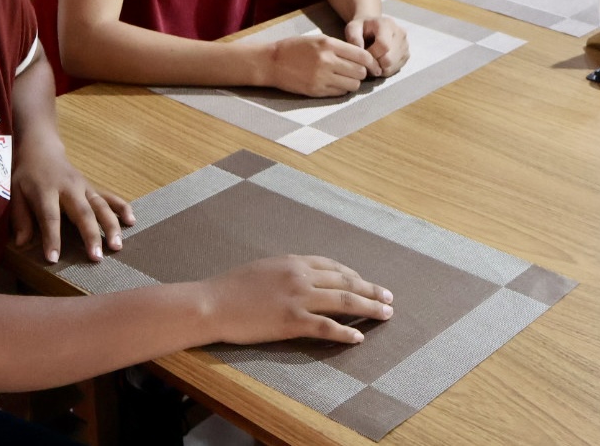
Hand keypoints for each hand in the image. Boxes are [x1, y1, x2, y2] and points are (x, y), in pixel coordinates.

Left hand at [10, 140, 134, 262]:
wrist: (42, 151)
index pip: (50, 217)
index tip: (54, 259)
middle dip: (91, 235)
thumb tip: (21, 243)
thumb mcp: (14, 193)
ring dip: (111, 226)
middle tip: (97, 257)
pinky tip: (131, 221)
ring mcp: (84, 187)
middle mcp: (69, 188)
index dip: (52, 238)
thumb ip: (20, 218)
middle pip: (83, 213)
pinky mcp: (93, 187)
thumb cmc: (26, 176)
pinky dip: (122, 207)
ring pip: (101, 206)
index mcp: (46, 190)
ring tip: (117, 246)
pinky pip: (110, 197)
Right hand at [206, 255, 392, 345]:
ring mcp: (298, 298)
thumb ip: (286, 272)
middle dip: (370, 289)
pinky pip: (326, 326)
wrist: (210, 303)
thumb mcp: (263, 269)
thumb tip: (302, 278)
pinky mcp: (291, 321)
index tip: (366, 283)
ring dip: (369, 308)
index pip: (333, 266)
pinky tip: (358, 337)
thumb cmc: (229, 288)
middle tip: (389, 297)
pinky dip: (345, 332)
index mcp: (293, 261)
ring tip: (386, 314)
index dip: (354, 275)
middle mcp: (300, 276)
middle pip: (345, 281)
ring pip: (343, 301)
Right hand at [265, 35, 379, 96]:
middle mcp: (327, 61)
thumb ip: (339, 47)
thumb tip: (362, 58)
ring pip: (353, 85)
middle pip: (360, 72)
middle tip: (358, 72)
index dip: (372, 62)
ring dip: (353, 82)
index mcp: (328, 44)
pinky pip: (340, 93)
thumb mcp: (318, 39)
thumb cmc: (294, 48)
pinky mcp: (316, 90)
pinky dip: (341, 89)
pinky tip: (335, 84)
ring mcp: (321, 77)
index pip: (362, 55)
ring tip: (346, 78)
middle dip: (362, 73)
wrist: (271, 62)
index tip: (374, 66)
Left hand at [343, 15, 409, 76]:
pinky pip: (395, 69)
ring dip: (379, 68)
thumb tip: (360, 51)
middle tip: (366, 60)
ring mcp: (405, 44)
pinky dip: (385, 69)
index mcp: (387, 24)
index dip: (371, 55)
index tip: (362, 54)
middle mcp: (400, 33)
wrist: (374, 26)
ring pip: (392, 66)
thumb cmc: (362, 28)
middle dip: (375, 63)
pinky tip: (379, 62)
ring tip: (372, 60)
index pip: (383, 46)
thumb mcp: (353, 28)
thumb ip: (354, 38)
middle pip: (389, 59)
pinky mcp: (407, 54)